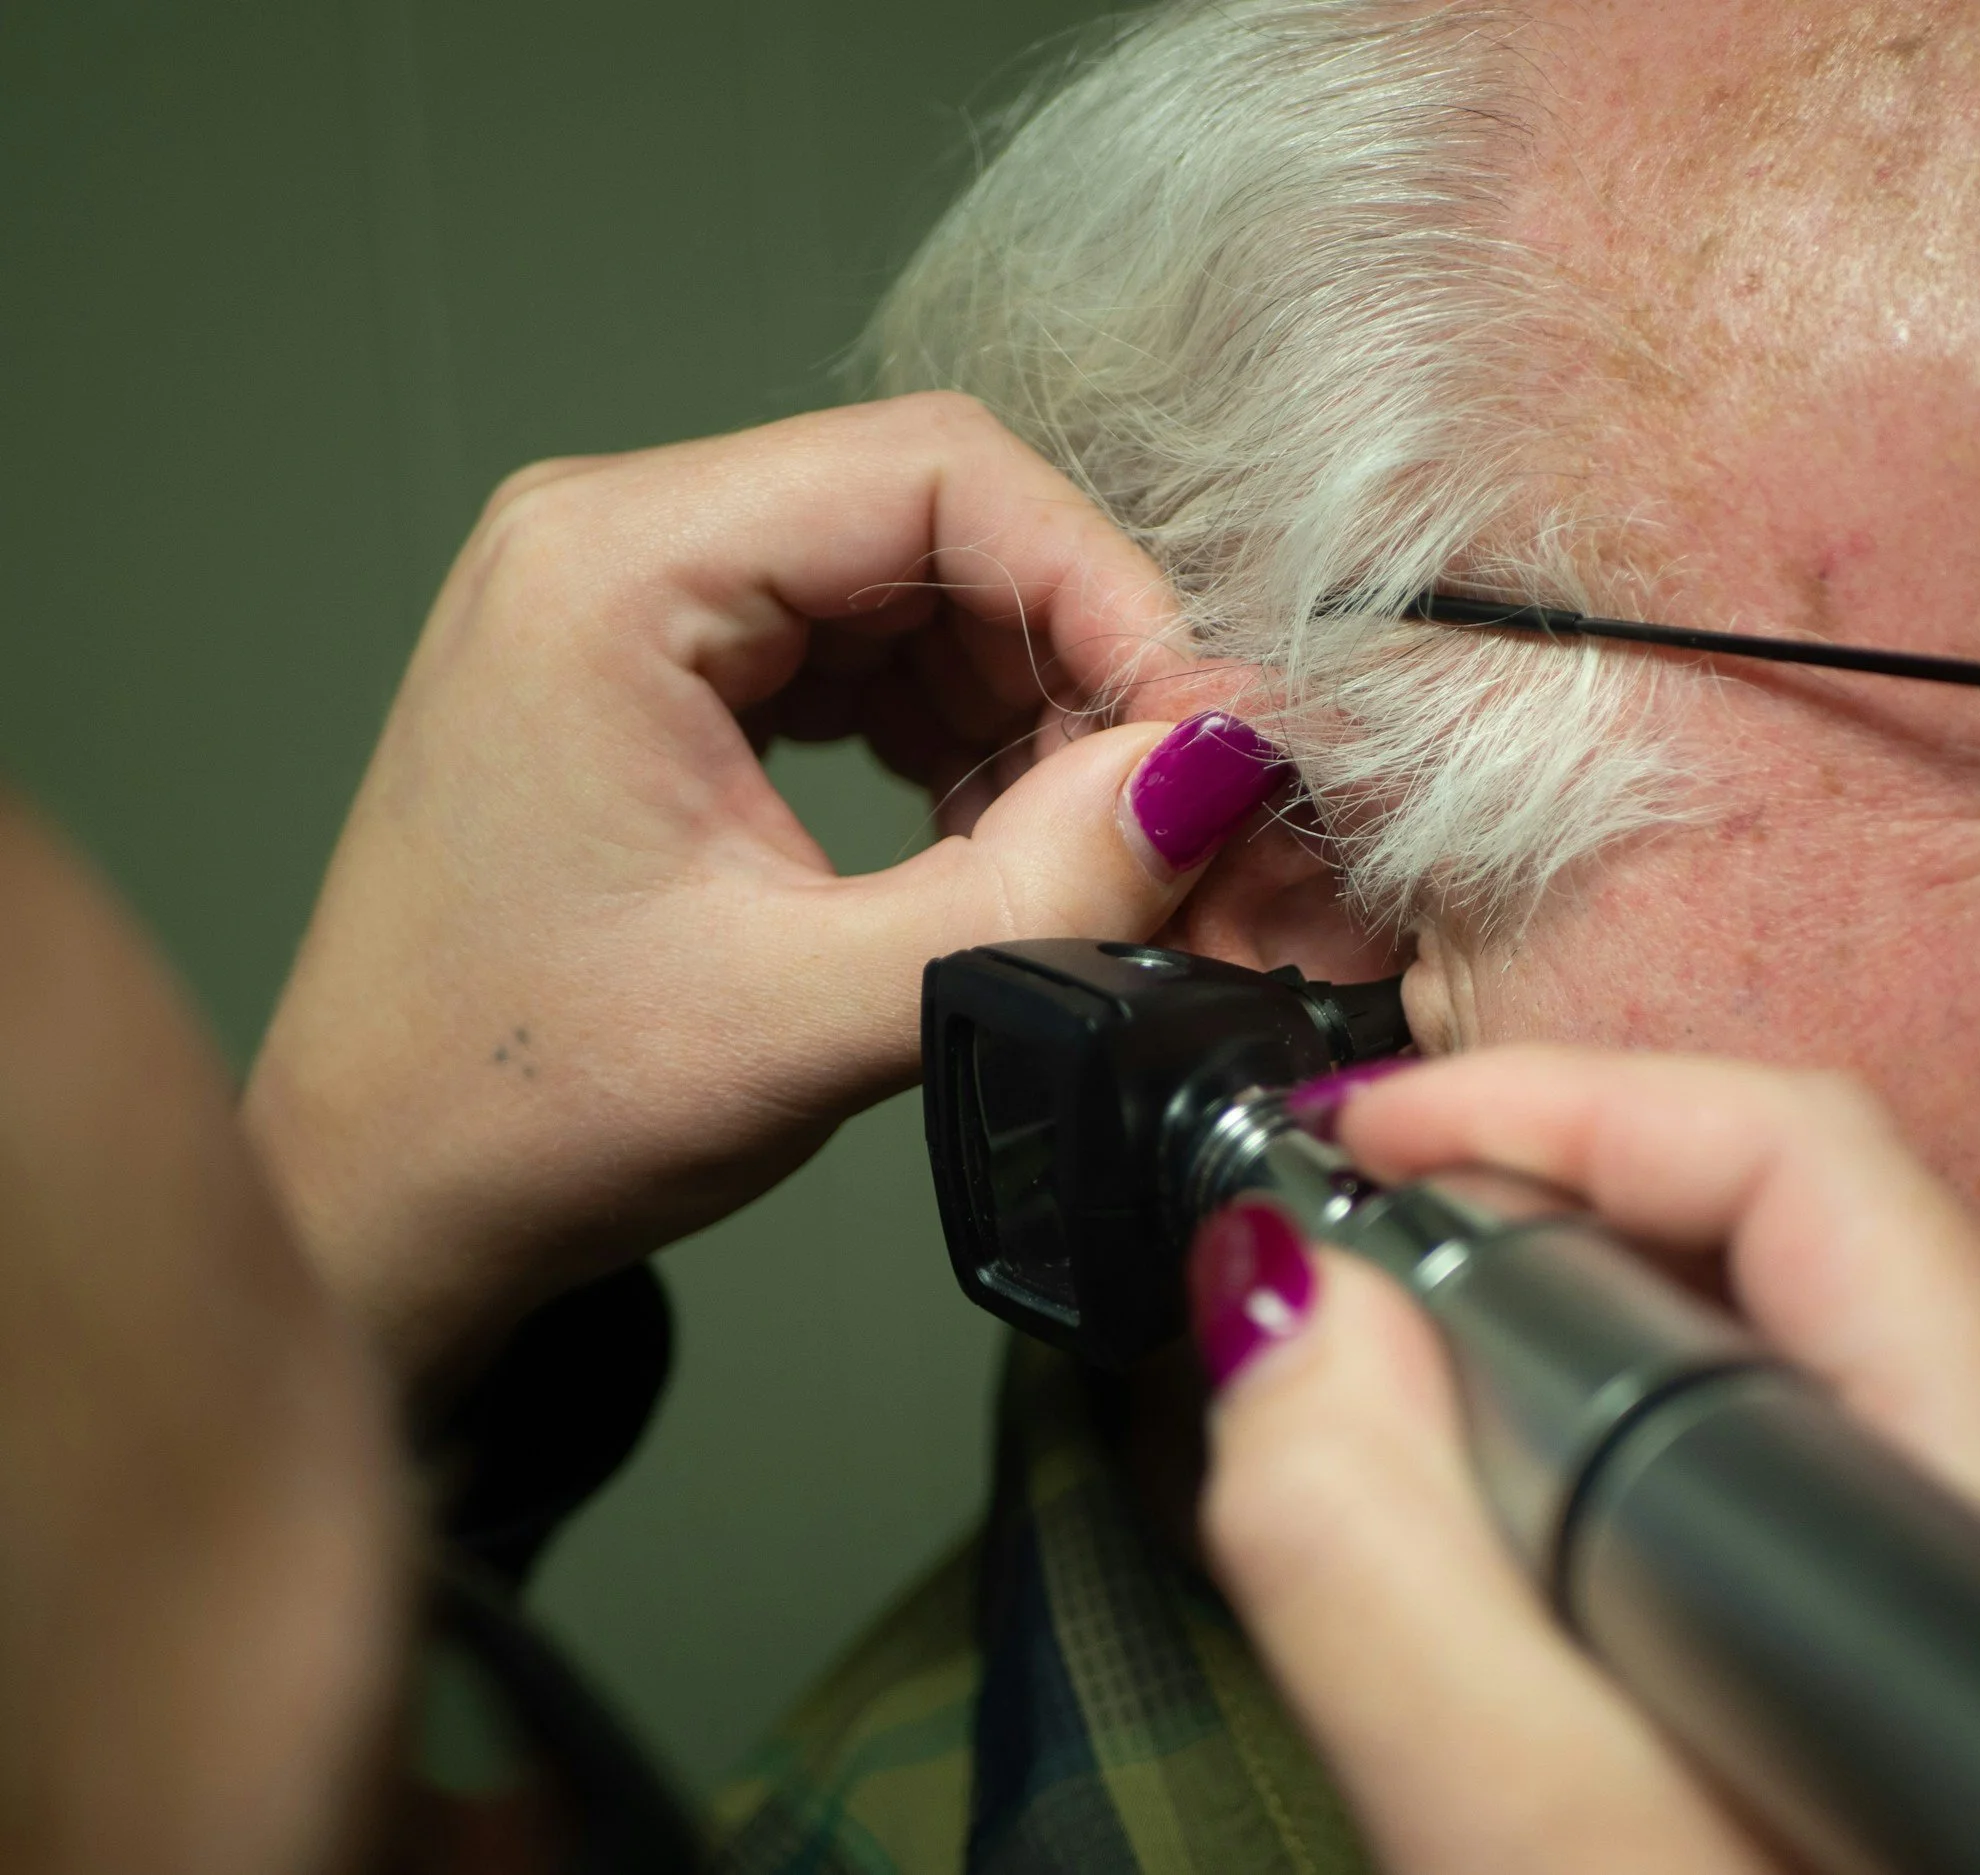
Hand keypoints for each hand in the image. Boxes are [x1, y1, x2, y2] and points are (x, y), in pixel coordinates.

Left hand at [245, 393, 1282, 1396]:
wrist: (385, 1204)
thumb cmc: (516, 1109)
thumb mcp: (804, 1014)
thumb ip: (1030, 893)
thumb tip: (1211, 777)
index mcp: (608, 569)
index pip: (933, 476)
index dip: (1104, 587)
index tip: (1205, 726)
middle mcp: (617, 547)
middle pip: (939, 526)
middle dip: (1084, 665)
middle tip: (1185, 812)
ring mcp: (645, 608)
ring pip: (925, 594)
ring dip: (1039, 714)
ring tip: (1095, 854)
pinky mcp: (680, 679)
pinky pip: (877, 660)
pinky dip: (970, 747)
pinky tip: (1005, 847)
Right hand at [1189, 1047, 1979, 1874]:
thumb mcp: (1541, 1861)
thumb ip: (1381, 1574)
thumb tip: (1273, 1301)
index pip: (1795, 1167)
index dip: (1545, 1113)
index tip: (1337, 1151)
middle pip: (1780, 1237)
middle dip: (1519, 1215)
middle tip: (1320, 1266)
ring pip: (1758, 1355)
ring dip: (1540, 1336)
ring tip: (1368, 1392)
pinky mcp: (1931, 1674)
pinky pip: (1757, 1468)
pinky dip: (1588, 1446)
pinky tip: (1484, 1524)